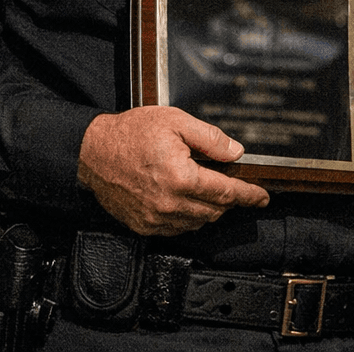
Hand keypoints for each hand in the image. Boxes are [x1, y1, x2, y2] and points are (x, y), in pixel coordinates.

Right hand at [77, 106, 268, 235]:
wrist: (91, 152)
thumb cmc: (130, 134)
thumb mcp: (176, 122)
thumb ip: (210, 138)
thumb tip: (235, 152)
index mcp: (181, 178)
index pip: (226, 193)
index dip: (249, 195)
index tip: (262, 197)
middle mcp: (169, 203)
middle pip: (215, 211)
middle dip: (229, 200)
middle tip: (233, 186)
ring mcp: (155, 218)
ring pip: (198, 223)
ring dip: (209, 210)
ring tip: (206, 190)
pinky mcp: (142, 226)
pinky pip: (177, 230)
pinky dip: (188, 218)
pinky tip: (186, 201)